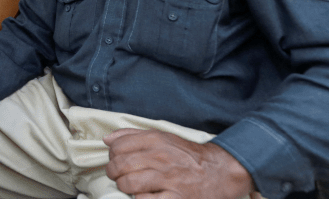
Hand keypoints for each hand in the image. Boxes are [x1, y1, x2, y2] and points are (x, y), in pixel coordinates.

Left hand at [104, 129, 257, 198]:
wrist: (221, 171)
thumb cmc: (187, 155)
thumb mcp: (163, 137)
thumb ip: (134, 136)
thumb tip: (107, 139)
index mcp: (156, 140)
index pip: (118, 146)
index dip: (112, 155)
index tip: (116, 160)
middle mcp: (161, 157)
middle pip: (120, 165)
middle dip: (113, 173)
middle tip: (117, 176)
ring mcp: (168, 179)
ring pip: (129, 183)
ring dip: (123, 187)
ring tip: (128, 187)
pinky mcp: (176, 198)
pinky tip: (143, 196)